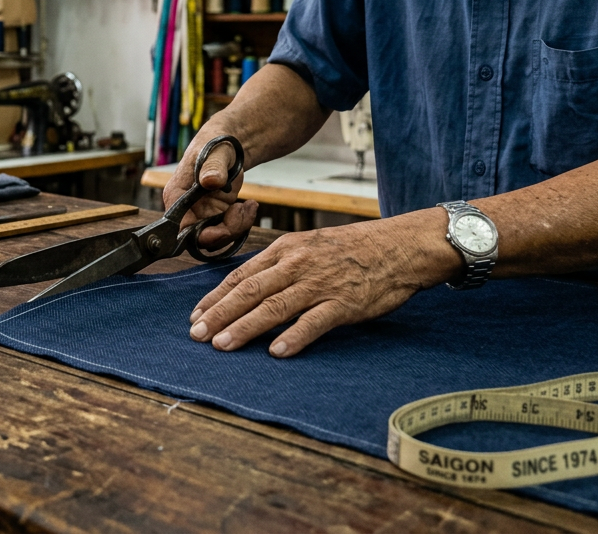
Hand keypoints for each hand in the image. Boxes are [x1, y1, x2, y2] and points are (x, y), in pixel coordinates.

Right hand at [162, 134, 257, 249]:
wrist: (229, 144)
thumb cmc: (216, 143)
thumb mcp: (215, 152)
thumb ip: (212, 167)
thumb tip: (210, 181)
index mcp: (176, 196)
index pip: (182, 229)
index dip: (203, 235)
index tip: (225, 228)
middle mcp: (186, 209)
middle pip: (201, 238)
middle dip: (225, 231)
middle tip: (242, 212)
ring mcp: (201, 214)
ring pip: (217, 237)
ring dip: (237, 226)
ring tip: (249, 205)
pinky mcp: (216, 215)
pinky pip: (227, 230)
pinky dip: (242, 222)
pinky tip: (249, 205)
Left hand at [187, 210, 459, 356]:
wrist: (401, 246)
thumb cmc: (354, 249)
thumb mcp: (310, 245)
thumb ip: (280, 265)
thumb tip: (249, 288)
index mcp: (286, 250)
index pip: (241, 275)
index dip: (216, 297)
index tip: (196, 316)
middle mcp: (298, 265)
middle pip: (250, 292)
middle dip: (219, 314)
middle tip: (196, 335)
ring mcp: (320, 283)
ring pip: (274, 307)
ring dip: (245, 327)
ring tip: (222, 345)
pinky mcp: (345, 303)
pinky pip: (315, 321)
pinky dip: (295, 336)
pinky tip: (277, 352)